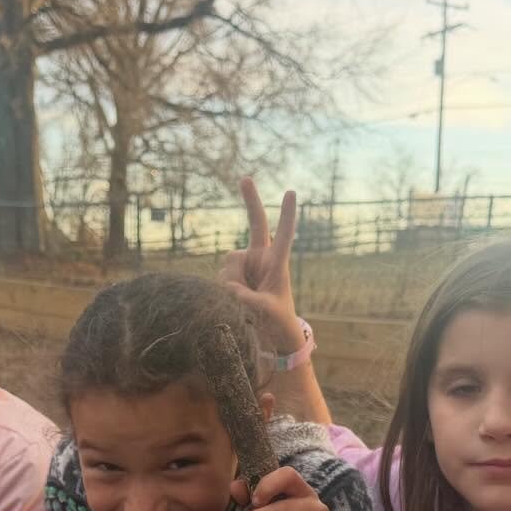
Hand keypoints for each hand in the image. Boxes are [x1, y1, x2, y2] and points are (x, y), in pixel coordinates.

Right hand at [220, 177, 301, 351]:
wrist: (267, 333)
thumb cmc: (276, 321)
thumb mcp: (266, 311)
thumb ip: (248, 298)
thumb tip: (228, 287)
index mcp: (277, 263)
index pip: (284, 235)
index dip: (286, 215)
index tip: (290, 192)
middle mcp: (260, 258)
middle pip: (255, 223)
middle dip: (250, 200)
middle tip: (245, 178)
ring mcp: (244, 265)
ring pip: (229, 262)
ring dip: (232, 281)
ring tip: (244, 301)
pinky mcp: (230, 275)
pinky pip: (219, 277)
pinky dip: (223, 290)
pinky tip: (236, 300)